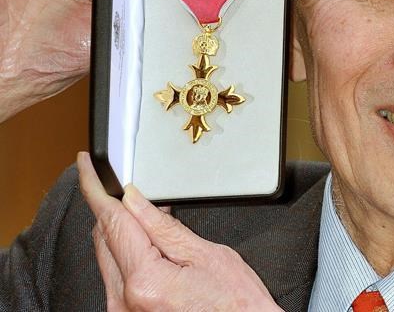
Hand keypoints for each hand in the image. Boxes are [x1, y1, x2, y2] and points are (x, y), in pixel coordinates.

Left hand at [77, 153, 280, 311]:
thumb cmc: (235, 304)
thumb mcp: (205, 254)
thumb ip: (163, 226)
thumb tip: (134, 200)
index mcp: (144, 280)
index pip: (112, 221)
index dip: (95, 188)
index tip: (87, 166)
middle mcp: (125, 300)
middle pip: (104, 237)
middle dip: (114, 206)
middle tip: (134, 187)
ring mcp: (123, 310)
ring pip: (108, 254)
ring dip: (123, 229)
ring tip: (153, 216)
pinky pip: (116, 273)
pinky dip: (128, 250)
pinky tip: (150, 242)